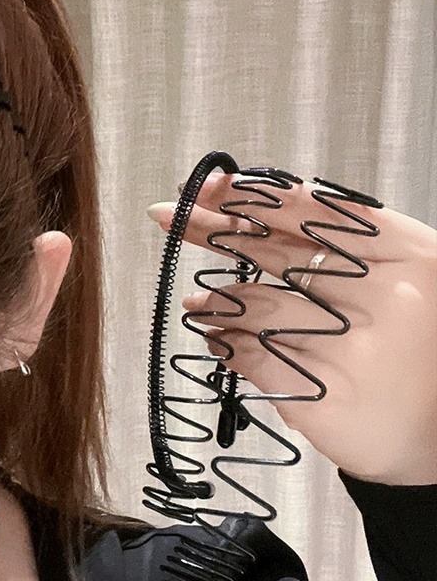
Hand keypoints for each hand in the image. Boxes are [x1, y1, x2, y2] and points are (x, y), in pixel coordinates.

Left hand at [147, 172, 436, 484]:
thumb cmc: (421, 353)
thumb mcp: (405, 282)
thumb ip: (343, 250)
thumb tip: (251, 215)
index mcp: (408, 255)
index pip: (314, 210)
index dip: (252, 194)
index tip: (208, 186)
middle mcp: (381, 295)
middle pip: (274, 249)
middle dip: (210, 229)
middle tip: (169, 217)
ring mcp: (350, 345)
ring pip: (254, 305)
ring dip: (214, 300)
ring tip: (198, 304)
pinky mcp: (322, 393)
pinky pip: (250, 355)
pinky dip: (223, 343)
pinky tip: (216, 340)